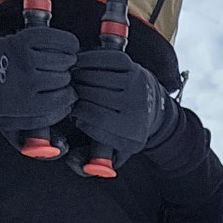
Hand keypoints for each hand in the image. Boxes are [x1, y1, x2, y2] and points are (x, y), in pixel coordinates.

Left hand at [0, 27, 80, 149]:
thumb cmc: (1, 100)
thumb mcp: (13, 128)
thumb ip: (36, 145)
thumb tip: (57, 151)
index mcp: (22, 106)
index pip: (64, 105)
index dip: (66, 101)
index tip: (61, 96)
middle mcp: (24, 82)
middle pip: (66, 82)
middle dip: (65, 82)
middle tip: (57, 79)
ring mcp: (24, 59)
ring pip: (65, 62)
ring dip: (67, 63)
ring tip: (59, 65)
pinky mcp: (25, 39)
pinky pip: (62, 41)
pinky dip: (68, 44)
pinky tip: (64, 49)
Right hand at [66, 50, 175, 167]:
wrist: (152, 107)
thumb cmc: (125, 130)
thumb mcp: (114, 153)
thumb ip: (92, 163)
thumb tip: (77, 163)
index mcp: (132, 133)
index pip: (95, 118)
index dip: (78, 113)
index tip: (73, 112)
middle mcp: (136, 108)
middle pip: (93, 96)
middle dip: (75, 94)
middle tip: (70, 95)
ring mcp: (135, 85)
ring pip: (95, 76)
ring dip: (77, 76)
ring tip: (71, 81)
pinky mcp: (133, 67)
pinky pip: (104, 59)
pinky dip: (87, 59)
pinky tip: (79, 65)